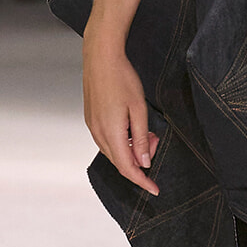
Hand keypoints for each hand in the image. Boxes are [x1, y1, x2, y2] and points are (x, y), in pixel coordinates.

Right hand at [82, 33, 158, 193]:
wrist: (100, 57)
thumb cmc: (122, 78)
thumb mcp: (139, 109)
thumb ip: (142, 138)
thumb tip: (144, 162)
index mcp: (111, 133)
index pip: (128, 168)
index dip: (142, 181)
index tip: (155, 189)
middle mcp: (98, 133)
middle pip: (120, 162)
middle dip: (140, 161)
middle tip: (156, 142)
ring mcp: (92, 126)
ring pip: (113, 151)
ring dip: (131, 150)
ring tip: (148, 133)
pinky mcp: (90, 119)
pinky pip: (107, 141)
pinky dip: (122, 142)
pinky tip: (132, 129)